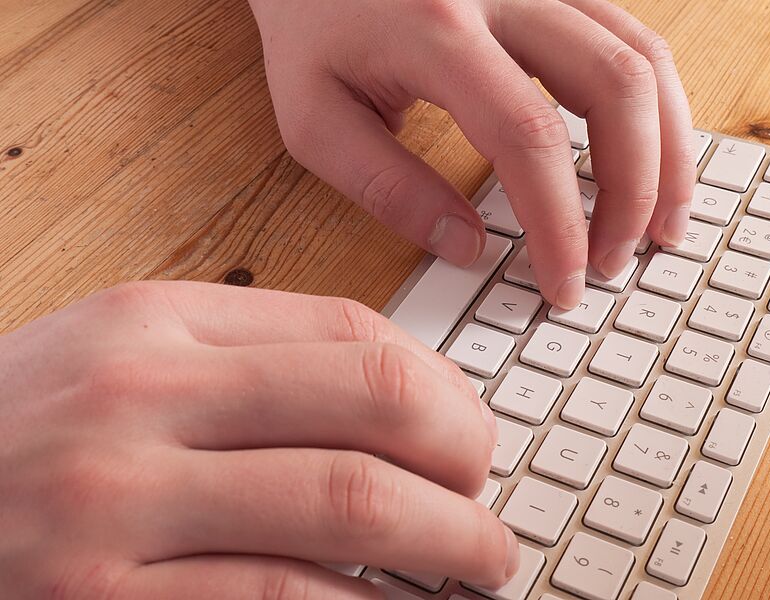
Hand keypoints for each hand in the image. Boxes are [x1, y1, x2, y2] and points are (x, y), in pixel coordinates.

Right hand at [0, 281, 515, 598]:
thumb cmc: (18, 437)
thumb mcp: (119, 363)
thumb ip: (247, 363)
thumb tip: (395, 392)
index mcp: (153, 328)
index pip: (349, 331)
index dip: (441, 384)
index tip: (472, 427)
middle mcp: (140, 402)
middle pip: (371, 404)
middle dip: (466, 453)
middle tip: (490, 493)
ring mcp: (117, 509)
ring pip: (347, 506)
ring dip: (446, 538)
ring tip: (482, 559)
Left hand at [250, 0, 694, 308]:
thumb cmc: (311, 24)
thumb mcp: (314, 115)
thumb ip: (385, 185)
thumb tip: (465, 248)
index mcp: (437, 27)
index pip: (528, 138)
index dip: (559, 223)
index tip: (564, 283)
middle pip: (615, 88)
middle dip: (633, 191)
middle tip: (616, 262)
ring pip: (643, 58)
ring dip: (668, 150)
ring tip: (663, 223)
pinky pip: (633, 40)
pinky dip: (655, 109)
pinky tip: (652, 159)